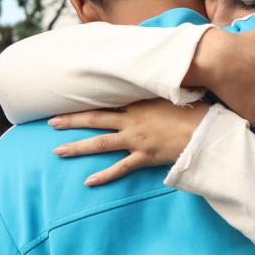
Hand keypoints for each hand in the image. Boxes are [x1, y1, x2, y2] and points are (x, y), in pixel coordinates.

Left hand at [48, 99, 209, 185]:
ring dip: (78, 147)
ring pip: (101, 143)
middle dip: (71, 121)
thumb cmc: (193, 108)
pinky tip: (88, 181)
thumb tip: (154, 73)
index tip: (68, 98)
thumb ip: (157, 87)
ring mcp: (136, 140)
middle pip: (95, 119)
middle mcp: (132, 120)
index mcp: (137, 102)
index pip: (105, 100)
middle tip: (50, 122)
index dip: (85, 100)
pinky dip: (104, 175)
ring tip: (58, 151)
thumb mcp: (173, 91)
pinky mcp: (144, 156)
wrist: (204, 128)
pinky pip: (120, 168)